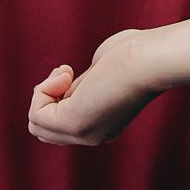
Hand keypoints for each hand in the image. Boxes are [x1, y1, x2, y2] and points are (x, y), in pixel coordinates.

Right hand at [28, 28, 159, 145]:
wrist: (152, 58)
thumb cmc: (136, 53)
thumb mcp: (102, 71)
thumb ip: (85, 83)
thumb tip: (68, 87)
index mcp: (102, 125)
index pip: (61, 126)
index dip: (55, 97)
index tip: (70, 72)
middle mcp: (92, 135)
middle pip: (44, 131)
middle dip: (44, 97)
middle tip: (65, 73)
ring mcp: (83, 134)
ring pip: (36, 125)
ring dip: (42, 93)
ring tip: (65, 73)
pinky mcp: (74, 124)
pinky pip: (36, 115)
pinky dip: (43, 90)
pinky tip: (65, 74)